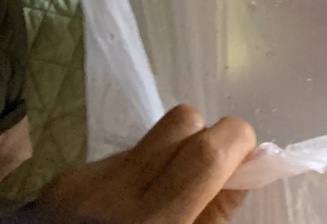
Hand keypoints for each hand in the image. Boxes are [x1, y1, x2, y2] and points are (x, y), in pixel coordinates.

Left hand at [42, 108, 254, 222]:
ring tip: (160, 200)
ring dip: (167, 158)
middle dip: (204, 137)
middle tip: (206, 176)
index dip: (236, 140)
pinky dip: (132, 177)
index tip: (245, 157)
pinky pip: (117, 159)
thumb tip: (250, 163)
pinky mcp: (66, 178)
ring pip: (148, 139)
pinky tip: (124, 211)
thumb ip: (214, 214)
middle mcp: (116, 193)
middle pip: (181, 121)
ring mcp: (86, 180)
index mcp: (153, 223)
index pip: (206, 152)